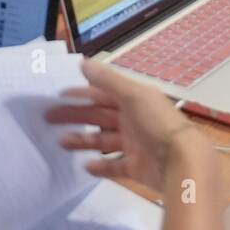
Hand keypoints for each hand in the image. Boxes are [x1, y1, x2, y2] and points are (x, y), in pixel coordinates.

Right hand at [46, 59, 207, 192]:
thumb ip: (107, 80)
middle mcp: (134, 121)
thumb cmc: (157, 124)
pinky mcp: (136, 168)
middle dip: (75, 116)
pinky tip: (85, 166)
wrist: (181, 162)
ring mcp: (135, 145)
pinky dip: (99, 167)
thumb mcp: (133, 95)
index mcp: (135, 101)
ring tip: (61, 142)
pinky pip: (113, 166)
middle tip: (48, 119)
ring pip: (103, 141)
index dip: (82, 93)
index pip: (103, 94)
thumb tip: (82, 62)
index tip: (58, 96)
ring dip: (83, 140)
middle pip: (99, 116)